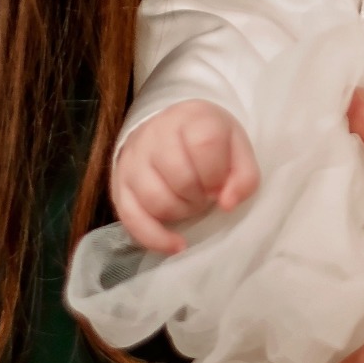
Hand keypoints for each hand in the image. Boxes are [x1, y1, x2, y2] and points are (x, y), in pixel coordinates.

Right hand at [110, 100, 258, 254]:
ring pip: (157, 201)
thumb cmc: (208, 142)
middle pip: (180, 178)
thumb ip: (244, 175)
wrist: (170, 131)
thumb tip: (228, 204)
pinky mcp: (119, 186)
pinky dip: (156, 238)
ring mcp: (133, 161)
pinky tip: (176, 244)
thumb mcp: (236, 147)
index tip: (220, 182)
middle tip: (206, 194)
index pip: (204, 145)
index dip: (217, 173)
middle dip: (201, 196)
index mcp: (191, 118)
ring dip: (182, 212)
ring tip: (191, 204)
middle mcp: (155, 134)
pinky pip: (130, 219)